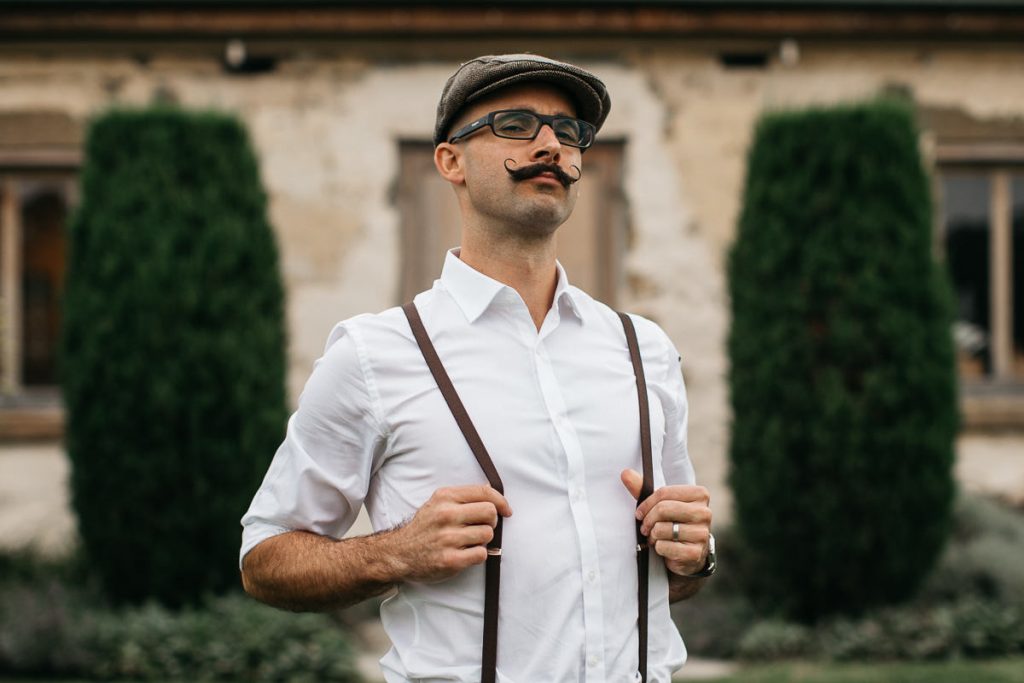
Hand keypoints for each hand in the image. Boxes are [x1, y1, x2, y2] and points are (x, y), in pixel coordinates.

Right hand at [391, 485, 512, 583]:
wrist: (399, 553)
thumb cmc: (424, 528)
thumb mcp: (438, 503)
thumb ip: (462, 496)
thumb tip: (492, 490)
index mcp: (445, 497)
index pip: (484, 492)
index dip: (501, 501)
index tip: (506, 510)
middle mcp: (446, 515)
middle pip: (490, 512)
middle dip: (491, 521)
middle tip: (482, 527)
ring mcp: (447, 538)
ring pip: (487, 534)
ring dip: (482, 540)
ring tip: (468, 541)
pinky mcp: (450, 560)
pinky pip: (481, 554)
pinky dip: (477, 555)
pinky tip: (465, 553)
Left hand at [621, 469, 711, 576]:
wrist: (688, 552)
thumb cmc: (673, 522)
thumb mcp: (661, 504)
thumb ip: (642, 488)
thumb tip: (625, 473)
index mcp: (700, 494)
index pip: (664, 493)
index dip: (646, 504)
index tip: (639, 513)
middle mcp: (705, 512)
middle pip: (663, 509)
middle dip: (648, 520)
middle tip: (645, 527)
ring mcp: (702, 534)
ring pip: (662, 529)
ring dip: (653, 535)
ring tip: (656, 537)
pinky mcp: (696, 553)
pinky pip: (665, 547)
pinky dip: (659, 548)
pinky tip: (664, 548)